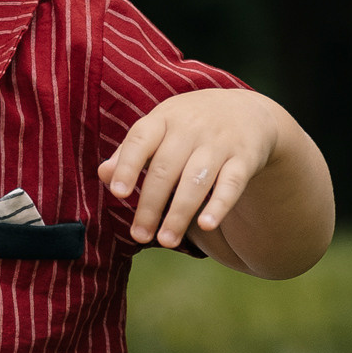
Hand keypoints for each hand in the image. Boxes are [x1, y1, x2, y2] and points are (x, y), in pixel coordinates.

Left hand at [99, 87, 331, 272]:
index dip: (128, 166)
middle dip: (151, 205)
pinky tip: (206, 226)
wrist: (248, 112)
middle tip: (139, 235)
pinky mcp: (244, 158)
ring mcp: (220, 143)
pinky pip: (231, 184)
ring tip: (166, 240)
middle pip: (166, 168)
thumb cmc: (190, 126)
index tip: (118, 193)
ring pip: (196, 180)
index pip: (141, 139)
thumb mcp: (160, 128)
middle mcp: (191, 128)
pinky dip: (219, 205)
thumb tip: (103, 174)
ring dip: (180, 212)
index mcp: (164, 118)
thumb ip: (131, 152)